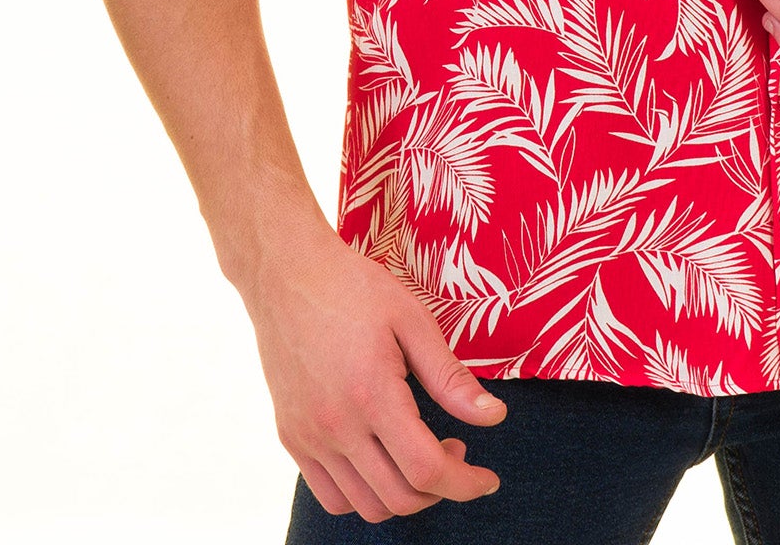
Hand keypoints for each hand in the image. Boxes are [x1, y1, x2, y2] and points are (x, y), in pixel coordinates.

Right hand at [241, 221, 507, 521]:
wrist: (285, 272)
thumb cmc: (353, 287)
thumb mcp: (412, 319)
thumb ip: (450, 377)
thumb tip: (494, 417)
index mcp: (371, 393)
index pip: (426, 470)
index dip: (465, 484)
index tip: (487, 479)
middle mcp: (335, 425)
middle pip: (399, 498)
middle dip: (442, 489)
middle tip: (455, 449)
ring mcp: (308, 436)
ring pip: (366, 506)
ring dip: (405, 495)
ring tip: (419, 452)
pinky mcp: (290, 437)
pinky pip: (331, 495)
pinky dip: (365, 494)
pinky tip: (381, 457)